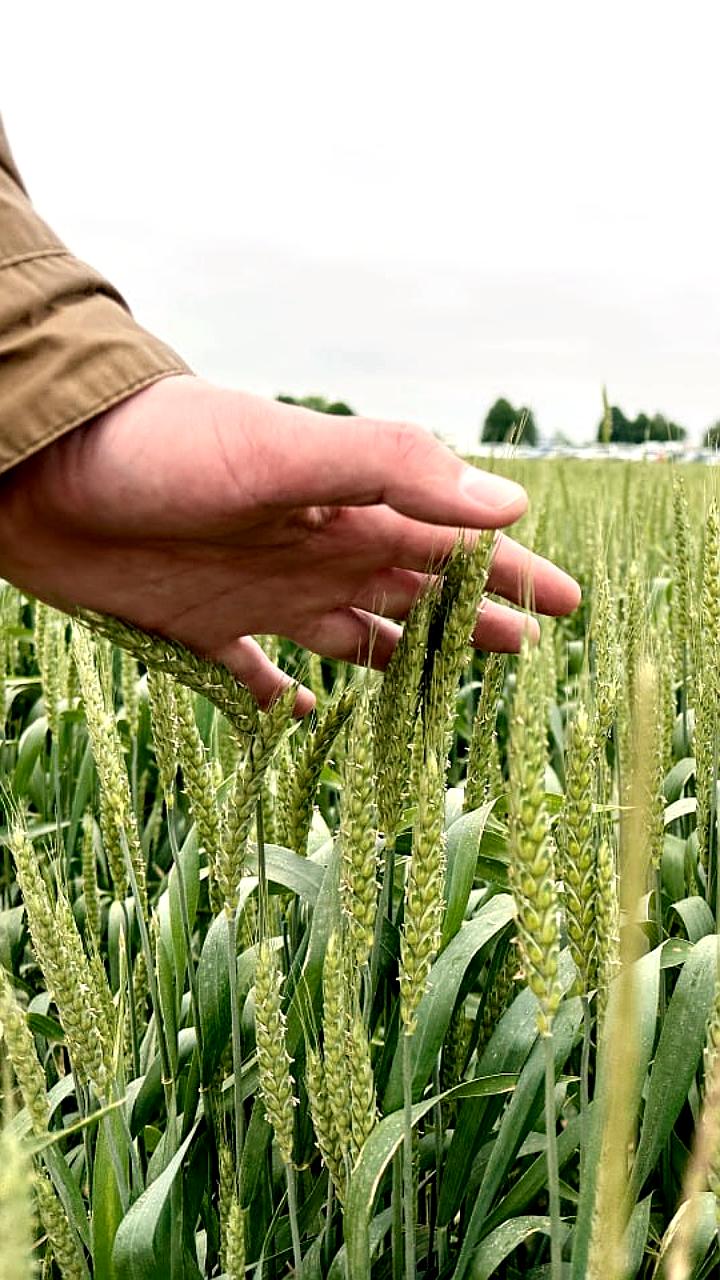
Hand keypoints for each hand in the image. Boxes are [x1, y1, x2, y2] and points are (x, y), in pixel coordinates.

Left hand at [0, 375, 579, 712]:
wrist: (41, 469)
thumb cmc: (164, 449)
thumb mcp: (285, 448)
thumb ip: (392, 467)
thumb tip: (508, 504)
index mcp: (346, 509)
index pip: (449, 544)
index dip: (510, 573)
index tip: (567, 605)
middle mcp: (313, 551)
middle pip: (412, 594)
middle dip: (471, 619)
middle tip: (529, 650)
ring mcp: (259, 593)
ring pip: (351, 636)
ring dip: (399, 659)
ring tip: (444, 690)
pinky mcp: (200, 630)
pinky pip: (257, 678)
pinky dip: (285, 701)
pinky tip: (305, 720)